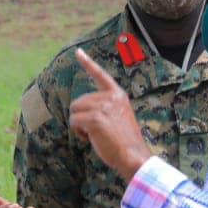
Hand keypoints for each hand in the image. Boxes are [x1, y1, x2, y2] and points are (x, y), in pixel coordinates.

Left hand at [68, 48, 152, 181]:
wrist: (133, 155)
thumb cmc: (124, 141)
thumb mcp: (118, 117)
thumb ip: (104, 108)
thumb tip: (82, 109)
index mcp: (117, 95)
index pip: (100, 75)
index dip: (88, 63)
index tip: (78, 52)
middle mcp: (110, 97)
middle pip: (78, 101)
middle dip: (81, 117)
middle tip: (96, 130)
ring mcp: (102, 106)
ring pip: (74, 111)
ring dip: (79, 125)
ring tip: (95, 134)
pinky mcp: (95, 118)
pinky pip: (74, 121)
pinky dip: (78, 132)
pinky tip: (90, 138)